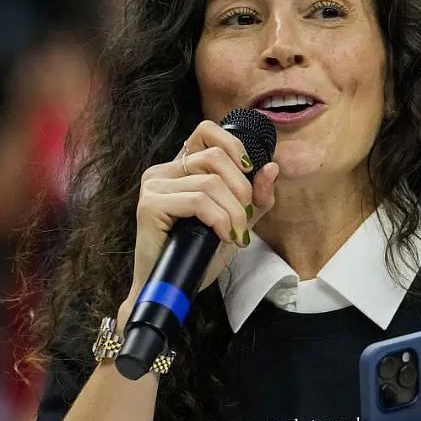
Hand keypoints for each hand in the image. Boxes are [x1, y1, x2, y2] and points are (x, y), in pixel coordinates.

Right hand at [123, 121, 280, 310]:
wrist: (172, 288)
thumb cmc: (197, 256)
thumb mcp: (235, 222)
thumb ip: (255, 198)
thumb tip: (271, 167)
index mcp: (180, 169)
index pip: (206, 131)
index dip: (233, 146)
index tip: (248, 173)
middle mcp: (162, 171)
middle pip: (215, 158)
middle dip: (242, 189)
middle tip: (244, 220)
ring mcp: (153, 187)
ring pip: (211, 183)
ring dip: (234, 212)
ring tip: (235, 235)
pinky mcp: (149, 206)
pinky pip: (198, 201)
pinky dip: (219, 219)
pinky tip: (223, 237)